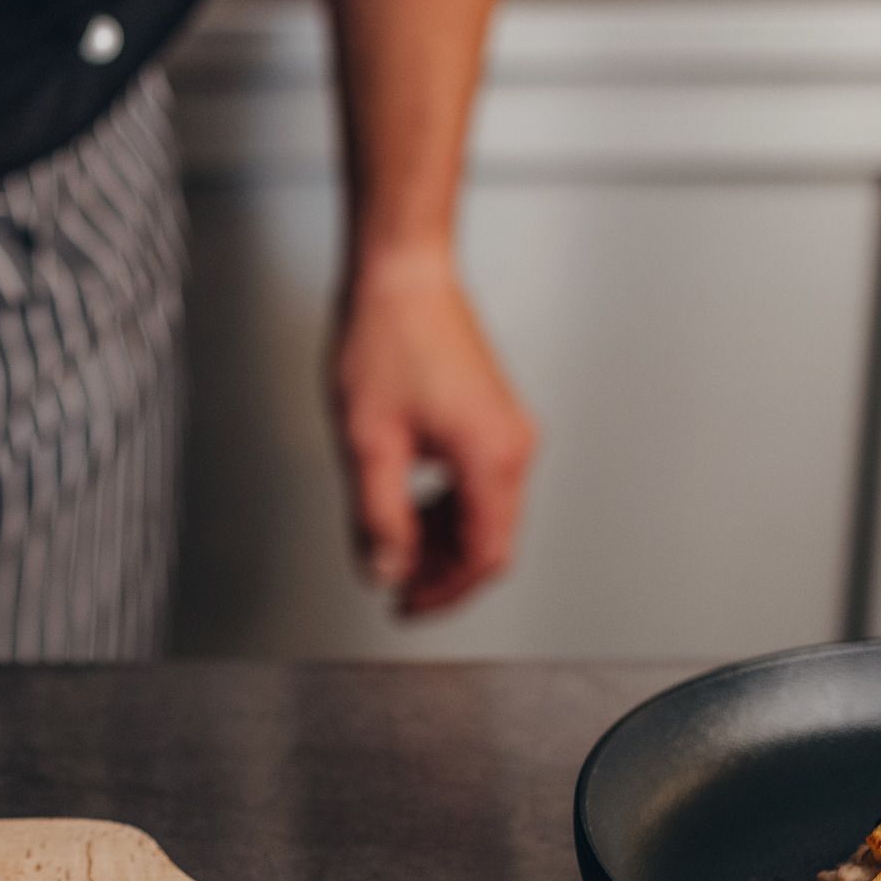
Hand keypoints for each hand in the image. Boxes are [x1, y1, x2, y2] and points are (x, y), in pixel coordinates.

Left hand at [329, 251, 536, 617]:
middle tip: (392, 581)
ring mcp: (508, 430)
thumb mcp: (368, 442)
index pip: (484, 556)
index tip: (405, 607)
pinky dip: (445, 506)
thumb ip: (377, 517)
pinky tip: (406, 503)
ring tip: (390, 541)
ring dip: (440, 538)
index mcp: (492, 457)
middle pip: (490, 540)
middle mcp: (513, 446)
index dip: (443, 593)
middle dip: (440, 569)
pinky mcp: (492, 418)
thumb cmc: (388, 338)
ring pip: (484, 513)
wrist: (402, 274)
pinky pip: (478, 483)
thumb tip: (385, 570)